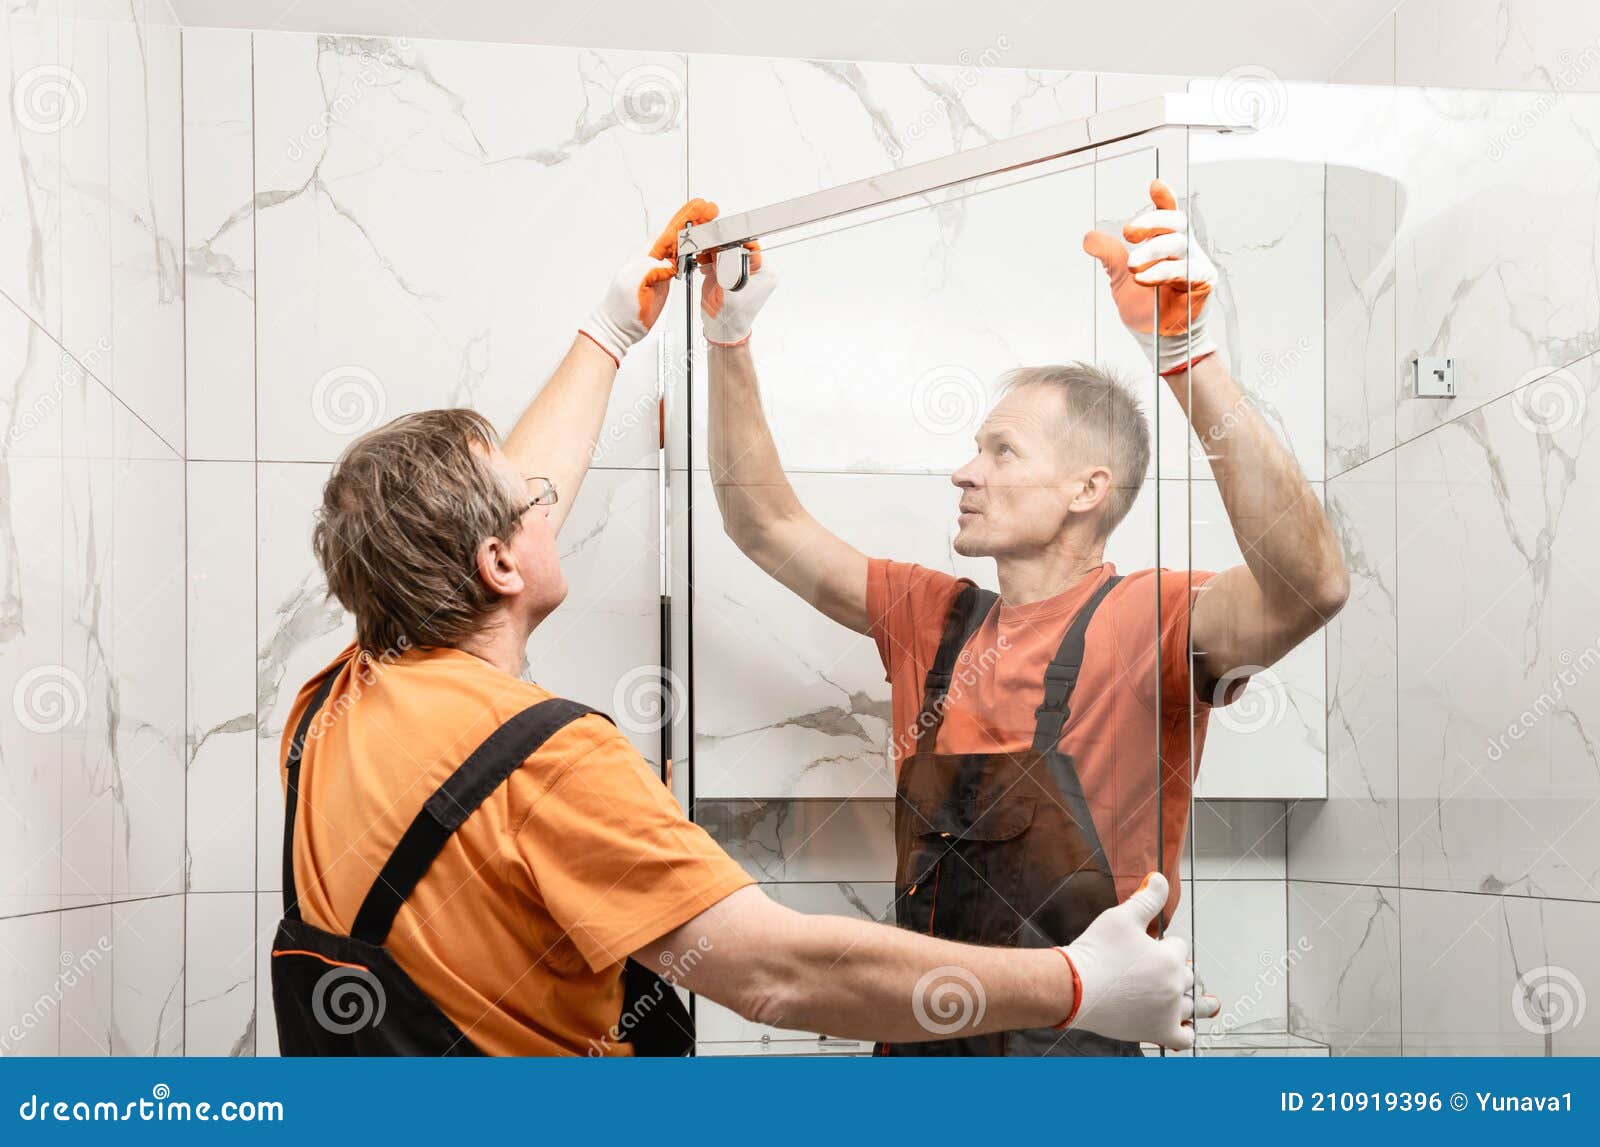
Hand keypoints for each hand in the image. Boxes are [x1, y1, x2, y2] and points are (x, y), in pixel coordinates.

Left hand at [579, 198, 719, 365]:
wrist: (618, 327)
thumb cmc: (621, 308)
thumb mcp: (633, 283)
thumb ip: (651, 268)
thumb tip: (669, 263)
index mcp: (645, 254)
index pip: (669, 231)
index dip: (685, 218)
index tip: (700, 207)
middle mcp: (652, 257)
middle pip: (677, 233)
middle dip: (695, 219)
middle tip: (711, 209)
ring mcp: (658, 267)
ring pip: (681, 244)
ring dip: (696, 232)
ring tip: (710, 223)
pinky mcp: (663, 279)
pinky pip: (681, 259)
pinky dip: (693, 250)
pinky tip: (700, 248)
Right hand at [697, 243, 777, 347]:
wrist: (722, 329)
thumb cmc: (732, 318)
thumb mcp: (729, 290)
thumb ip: (726, 267)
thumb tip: (721, 247)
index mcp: (765, 272)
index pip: (752, 245)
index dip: (734, 240)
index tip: (720, 239)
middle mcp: (756, 269)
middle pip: (738, 244)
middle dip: (721, 245)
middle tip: (708, 248)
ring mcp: (742, 269)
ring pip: (727, 248)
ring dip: (713, 251)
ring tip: (704, 258)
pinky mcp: (729, 271)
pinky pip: (719, 256)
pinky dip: (709, 258)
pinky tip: (705, 266)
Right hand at [1058, 871, 1217, 1048]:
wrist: (1072, 987)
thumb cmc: (1094, 954)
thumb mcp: (1121, 916)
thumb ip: (1146, 899)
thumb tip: (1160, 879)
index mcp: (1169, 958)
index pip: (1178, 947)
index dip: (1164, 945)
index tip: (1150, 948)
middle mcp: (1174, 986)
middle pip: (1187, 975)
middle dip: (1175, 970)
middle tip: (1160, 970)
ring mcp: (1168, 1012)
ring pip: (1192, 1006)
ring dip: (1194, 1001)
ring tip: (1204, 1002)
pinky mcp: (1158, 1032)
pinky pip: (1185, 1038)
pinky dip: (1187, 1032)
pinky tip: (1185, 1027)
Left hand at [1083, 179, 1217, 375]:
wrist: (1156, 337)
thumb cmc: (1145, 305)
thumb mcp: (1119, 278)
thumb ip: (1109, 256)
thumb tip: (1089, 238)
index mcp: (1164, 242)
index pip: (1167, 214)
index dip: (1163, 198)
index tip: (1154, 185)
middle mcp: (1182, 248)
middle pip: (1175, 223)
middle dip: (1153, 223)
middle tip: (1129, 232)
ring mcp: (1195, 263)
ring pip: (1179, 244)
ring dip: (1153, 251)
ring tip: (1133, 265)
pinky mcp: (1203, 281)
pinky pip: (1186, 270)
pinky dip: (1163, 272)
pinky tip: (1145, 277)